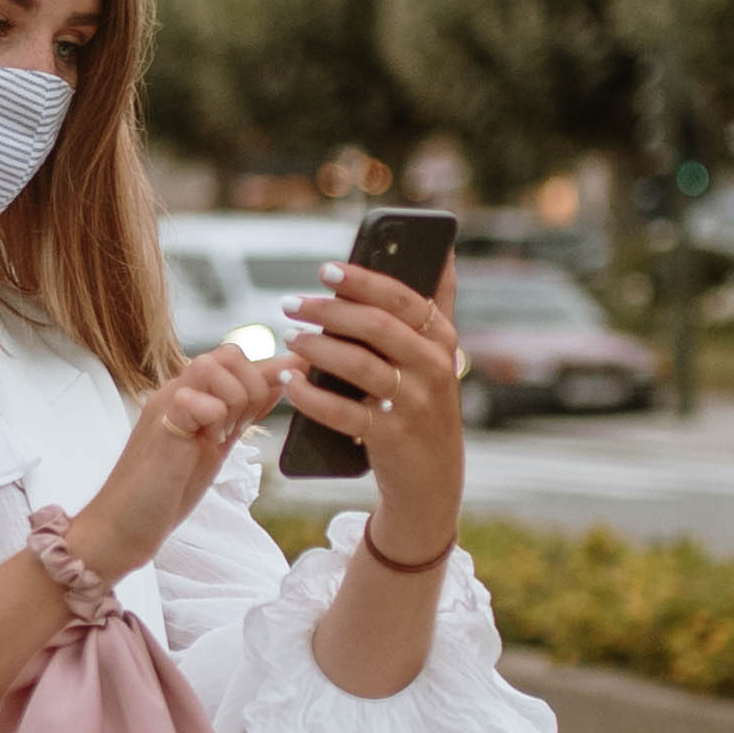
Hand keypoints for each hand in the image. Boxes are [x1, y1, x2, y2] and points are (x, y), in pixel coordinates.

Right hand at [71, 343, 280, 576]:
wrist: (122, 524)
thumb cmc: (165, 491)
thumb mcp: (216, 445)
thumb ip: (242, 414)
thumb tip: (278, 384)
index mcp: (191, 395)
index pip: (235, 359)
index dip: (266, 375)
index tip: (275, 401)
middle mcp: (177, 392)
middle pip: (230, 353)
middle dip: (252, 387)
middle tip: (239, 426)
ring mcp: (166, 405)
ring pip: (214, 366)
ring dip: (233, 401)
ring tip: (218, 435)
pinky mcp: (161, 425)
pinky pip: (196, 400)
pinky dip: (213, 419)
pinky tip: (205, 444)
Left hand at [281, 255, 466, 553]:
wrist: (431, 480)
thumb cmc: (424, 405)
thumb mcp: (439, 356)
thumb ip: (439, 306)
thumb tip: (444, 253)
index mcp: (443, 340)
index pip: (403, 297)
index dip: (363, 280)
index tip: (326, 269)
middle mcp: (435, 368)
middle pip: (377, 326)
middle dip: (329, 310)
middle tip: (292, 303)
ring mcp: (414, 404)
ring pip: (359, 365)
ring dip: (317, 348)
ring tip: (290, 337)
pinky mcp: (391, 438)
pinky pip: (344, 412)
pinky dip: (312, 397)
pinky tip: (290, 383)